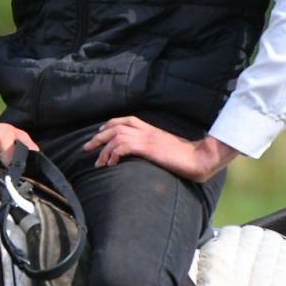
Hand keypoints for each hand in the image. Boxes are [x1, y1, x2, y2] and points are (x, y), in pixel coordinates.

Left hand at [83, 116, 239, 181]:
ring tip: (97, 162)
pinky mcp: (147, 147)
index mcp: (151, 129)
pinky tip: (110, 165)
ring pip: (115, 136)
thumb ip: (153, 148)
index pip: (125, 120)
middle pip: (115, 126)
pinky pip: (122, 147)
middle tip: (86, 147)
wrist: (199, 158)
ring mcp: (146, 138)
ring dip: (103, 149)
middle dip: (98, 136)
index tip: (100, 132)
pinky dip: (113, 154)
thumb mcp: (166, 149)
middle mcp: (146, 130)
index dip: (109, 125)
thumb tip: (146, 156)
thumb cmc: (186, 157)